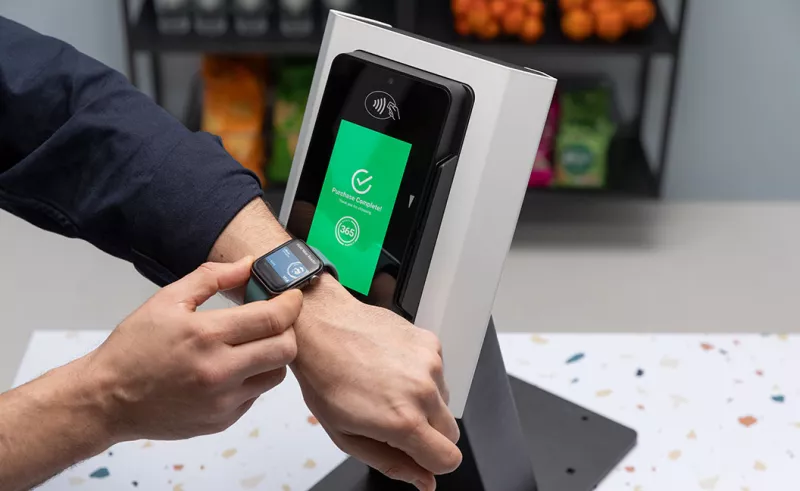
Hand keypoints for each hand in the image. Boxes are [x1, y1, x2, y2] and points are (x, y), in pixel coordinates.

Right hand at [86, 257, 302, 441]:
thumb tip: (248, 264)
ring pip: (275, 374)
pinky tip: (229, 369)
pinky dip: (251, 379)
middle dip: (287, 330)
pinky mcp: (222, 420)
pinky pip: (255, 396)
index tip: (291, 296)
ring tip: (249, 345)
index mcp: (206, 335)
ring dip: (272, 356)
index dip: (290, 304)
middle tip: (274, 321)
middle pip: (285, 349)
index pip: (273, 319)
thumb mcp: (167, 300)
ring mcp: (222, 401)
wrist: (106, 399)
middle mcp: (219, 371)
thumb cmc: (133, 348)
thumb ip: (211, 277)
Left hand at [292, 276, 461, 490]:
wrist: (322, 327)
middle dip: (428, 435)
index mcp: (403, 420)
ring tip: (388, 389)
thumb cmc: (325, 378)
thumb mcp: (346, 436)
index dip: (432, 464)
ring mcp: (429, 363)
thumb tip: (424, 480)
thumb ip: (391, 463)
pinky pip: (437, 373)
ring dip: (424, 403)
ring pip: (444, 402)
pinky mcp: (430, 343)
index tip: (416, 454)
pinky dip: (421, 376)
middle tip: (394, 420)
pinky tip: (392, 368)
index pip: (448, 460)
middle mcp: (422, 391)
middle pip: (451, 433)